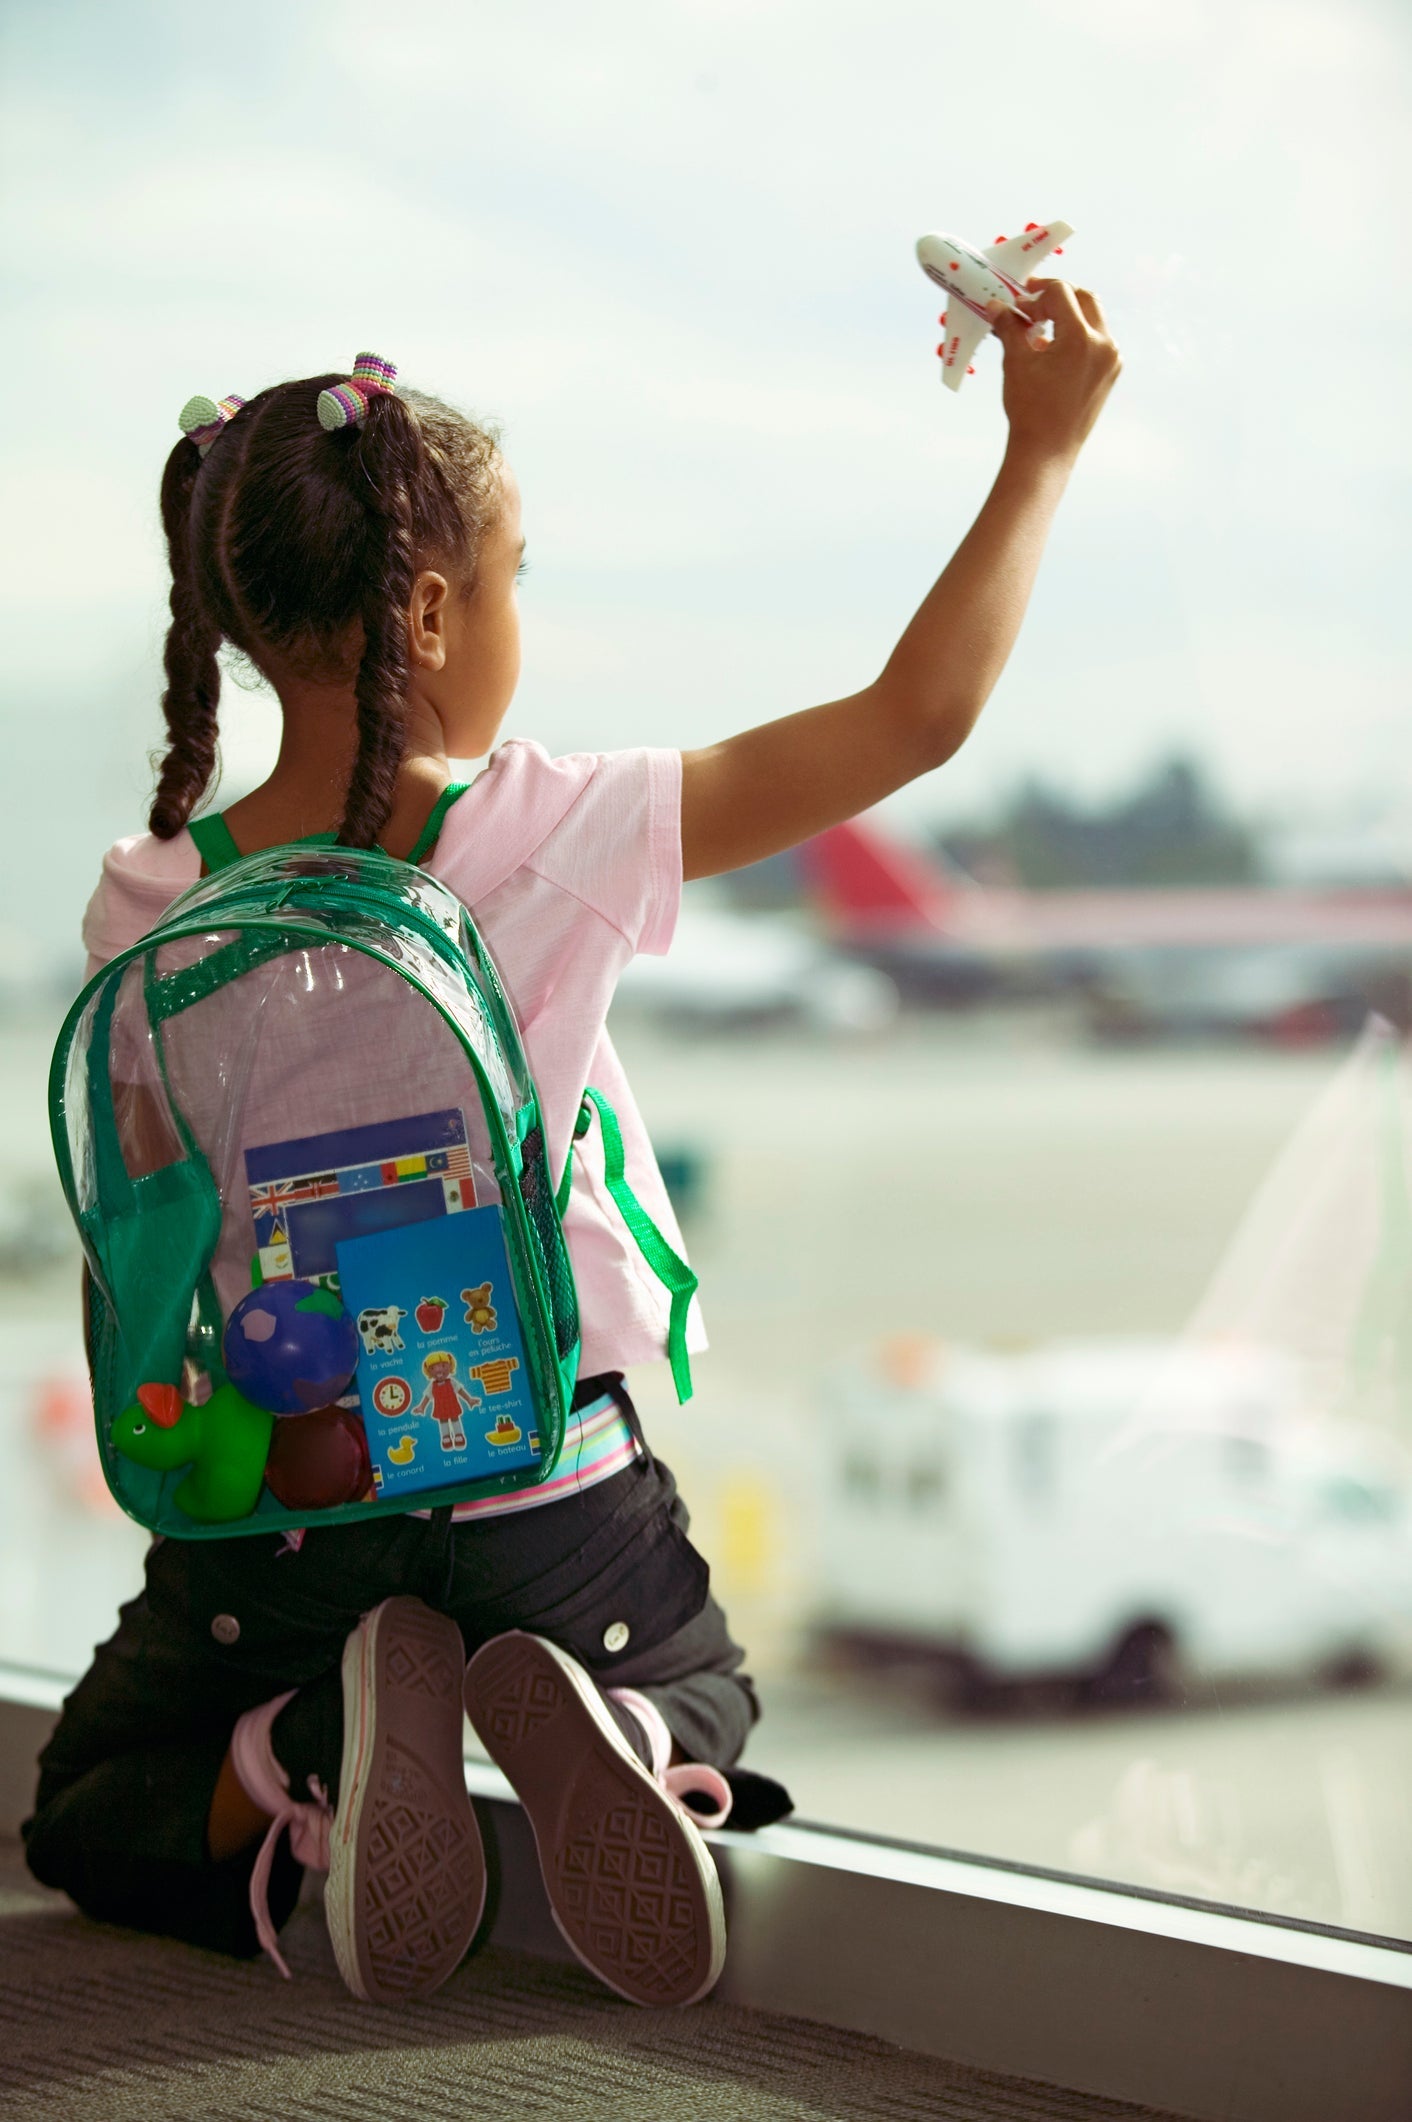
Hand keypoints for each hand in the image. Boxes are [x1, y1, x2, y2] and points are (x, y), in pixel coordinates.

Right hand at [988, 279, 1120, 464]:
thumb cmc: (1030, 410)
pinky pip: (1095, 341)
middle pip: (1083, 298)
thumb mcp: (1016, 362)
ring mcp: (1111, 359)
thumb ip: (1009, 327)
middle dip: (1056, 297)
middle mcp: (1104, 344)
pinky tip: (1051, 351)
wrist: (1047, 452)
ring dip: (1067, 315)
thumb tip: (997, 305)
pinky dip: (1075, 336)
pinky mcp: (1110, 372)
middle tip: (1031, 305)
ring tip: (1039, 331)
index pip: (1060, 293)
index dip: (1035, 294)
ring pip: (1092, 318)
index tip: (1017, 305)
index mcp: (1081, 338)